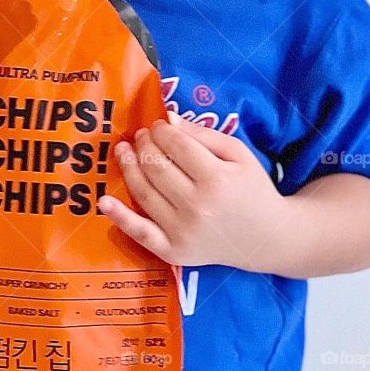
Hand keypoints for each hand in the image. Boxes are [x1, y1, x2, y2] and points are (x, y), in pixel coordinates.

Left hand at [98, 112, 287, 270]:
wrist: (266, 237)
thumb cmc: (252, 188)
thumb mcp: (238, 153)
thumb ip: (203, 135)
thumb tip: (168, 119)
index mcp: (217, 179)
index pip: (175, 146)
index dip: (162, 130)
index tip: (159, 125)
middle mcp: (198, 207)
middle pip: (156, 167)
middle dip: (144, 144)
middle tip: (141, 135)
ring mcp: (183, 231)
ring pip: (144, 192)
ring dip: (128, 167)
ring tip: (124, 151)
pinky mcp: (175, 251)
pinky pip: (141, 233)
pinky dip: (119, 217)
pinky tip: (103, 200)